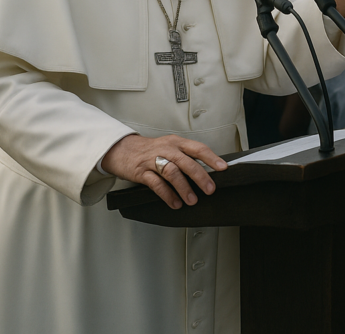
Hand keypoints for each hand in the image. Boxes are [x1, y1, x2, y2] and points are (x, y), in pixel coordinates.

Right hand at [100, 134, 227, 209]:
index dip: (211, 158)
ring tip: (192, 200)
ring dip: (184, 188)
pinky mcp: (141, 172)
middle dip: (200, 176)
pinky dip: (167, 194)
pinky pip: (156, 184)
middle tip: (210, 189)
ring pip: (172, 172)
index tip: (223, 168)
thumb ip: (186, 156)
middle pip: (186, 162)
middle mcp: (166, 149)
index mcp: (176, 142)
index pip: (198, 148)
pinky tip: (175, 202)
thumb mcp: (169, 146)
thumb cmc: (149, 150)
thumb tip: (206, 171)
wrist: (121, 149)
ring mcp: (153, 160)